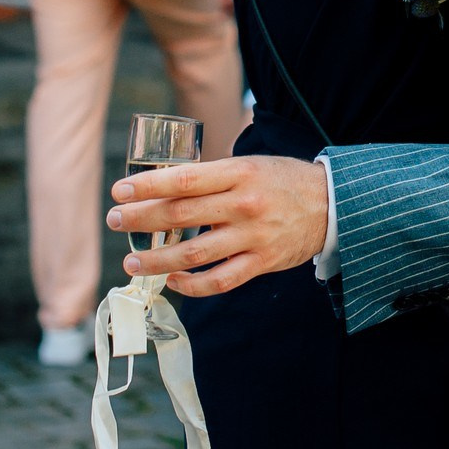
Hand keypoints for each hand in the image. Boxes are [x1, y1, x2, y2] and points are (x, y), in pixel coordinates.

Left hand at [106, 155, 327, 296]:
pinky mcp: (261, 263)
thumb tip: (164, 179)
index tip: (120, 190)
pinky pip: (219, 281)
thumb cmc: (282, 179)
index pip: (185, 179)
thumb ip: (213, 173)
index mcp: (240, 173)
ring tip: (131, 261)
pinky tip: (173, 281)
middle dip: (141, 220)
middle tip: (115, 220)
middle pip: (181, 216)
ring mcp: (253, 237)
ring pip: (194, 255)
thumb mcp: (250, 163)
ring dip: (157, 260)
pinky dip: (192, 285)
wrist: (333, 205)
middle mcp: (244, 205)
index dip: (148, 186)